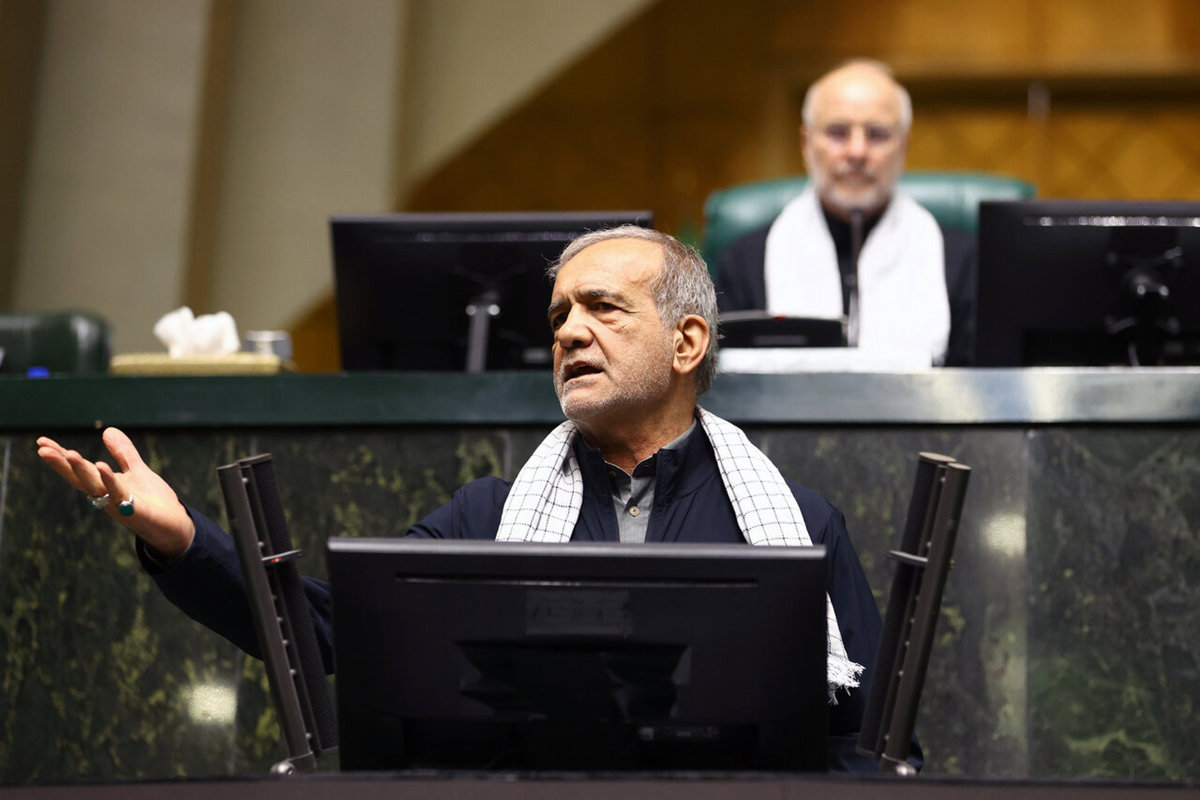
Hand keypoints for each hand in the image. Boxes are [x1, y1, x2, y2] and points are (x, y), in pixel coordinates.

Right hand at [36, 427, 195, 558]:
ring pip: (95, 486)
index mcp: (104, 485)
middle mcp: (106, 496)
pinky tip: (102, 466)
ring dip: (82, 471)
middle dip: (61, 464)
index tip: (41, 442)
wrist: (175, 525)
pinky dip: (110, 480)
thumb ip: (122, 453)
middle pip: (79, 478)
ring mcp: (118, 504)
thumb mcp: (137, 470)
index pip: (78, 469)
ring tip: (69, 454)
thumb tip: (107, 430)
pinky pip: (119, 494)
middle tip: (42, 449)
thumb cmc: (153, 500)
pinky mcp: (135, 511)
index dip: (60, 457)